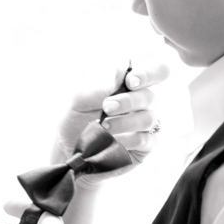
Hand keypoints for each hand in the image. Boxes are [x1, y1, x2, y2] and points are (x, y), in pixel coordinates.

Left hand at [53, 64, 169, 184]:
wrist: (68, 152)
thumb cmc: (74, 121)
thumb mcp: (78, 101)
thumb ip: (99, 86)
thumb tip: (121, 71)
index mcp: (127, 85)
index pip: (154, 71)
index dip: (148, 73)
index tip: (131, 81)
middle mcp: (139, 103)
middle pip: (150, 96)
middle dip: (128, 101)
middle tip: (106, 107)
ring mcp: (143, 125)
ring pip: (148, 118)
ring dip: (125, 122)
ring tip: (104, 127)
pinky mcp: (144, 146)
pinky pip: (146, 140)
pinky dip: (128, 140)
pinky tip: (113, 142)